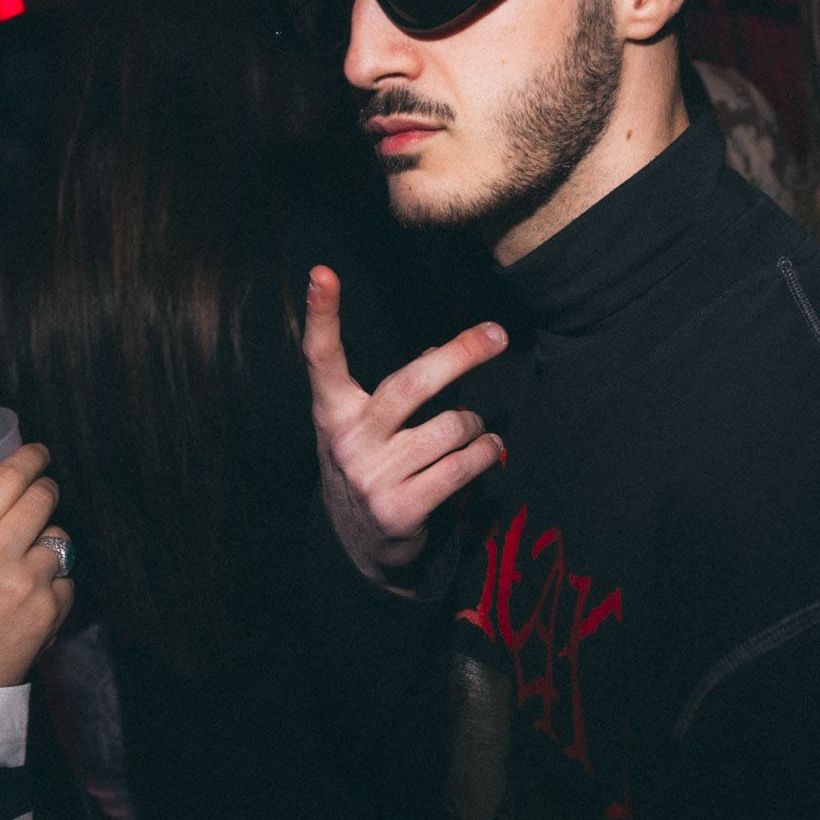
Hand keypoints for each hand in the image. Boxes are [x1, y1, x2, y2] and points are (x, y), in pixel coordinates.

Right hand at [0, 442, 74, 697]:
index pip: (9, 478)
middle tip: (34, 491)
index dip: (30, 458)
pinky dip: (55, 579)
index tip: (34, 453)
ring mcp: (29, 586)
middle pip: (44, 498)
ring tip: (28, 547)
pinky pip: (67, 579)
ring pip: (60, 538)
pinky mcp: (49, 615)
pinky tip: (31, 588)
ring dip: (48, 537)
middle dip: (42, 488)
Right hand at [304, 265, 506, 590]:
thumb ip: (396, 390)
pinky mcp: (401, 509)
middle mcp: (348, 441)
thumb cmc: (371, 465)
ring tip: (475, 429)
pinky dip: (485, 453)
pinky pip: (462, 467)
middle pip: (412, 383)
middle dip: (460, 355)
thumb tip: (437, 352)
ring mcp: (371, 477)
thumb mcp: (368, 426)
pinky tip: (488, 451)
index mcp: (334, 412)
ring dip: (475, 425)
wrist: (360, 546)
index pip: (321, 357)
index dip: (322, 314)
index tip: (322, 273)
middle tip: (497, 335)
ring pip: (450, 428)